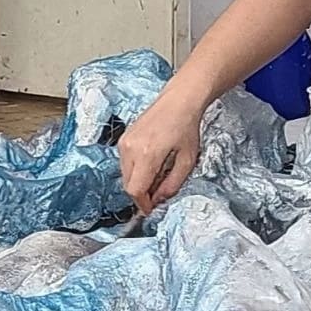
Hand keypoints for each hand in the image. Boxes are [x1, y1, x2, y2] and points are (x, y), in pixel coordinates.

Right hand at [118, 90, 202, 213]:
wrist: (178, 101)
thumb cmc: (187, 127)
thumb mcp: (188, 160)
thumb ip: (172, 184)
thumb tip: (159, 199)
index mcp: (148, 154)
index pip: (135, 189)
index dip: (143, 203)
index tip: (152, 209)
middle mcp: (131, 149)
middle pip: (128, 185)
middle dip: (141, 194)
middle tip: (157, 194)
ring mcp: (124, 143)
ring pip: (125, 175)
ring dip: (138, 182)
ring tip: (156, 176)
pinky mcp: (123, 139)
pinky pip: (124, 164)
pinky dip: (135, 170)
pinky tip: (150, 164)